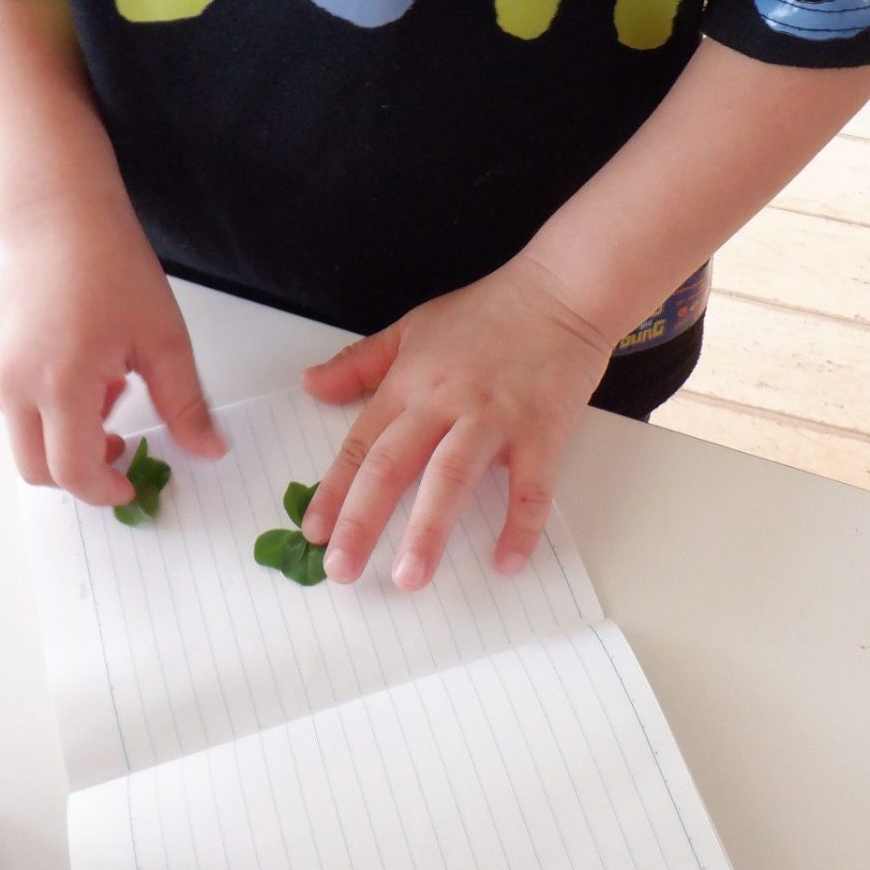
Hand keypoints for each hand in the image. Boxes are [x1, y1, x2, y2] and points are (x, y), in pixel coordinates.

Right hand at [0, 191, 224, 506]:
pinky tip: (76, 365)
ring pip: (25, 439)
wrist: (61, 219)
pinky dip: (45, 407)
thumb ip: (185, 403)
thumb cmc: (112, 267)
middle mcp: (14, 383)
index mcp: (62, 381)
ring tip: (103, 382)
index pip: (74, 471)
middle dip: (81, 472)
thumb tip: (210, 451)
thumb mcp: (164, 339)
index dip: (105, 490)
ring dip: (65, 434)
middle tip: (119, 445)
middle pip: (38, 470)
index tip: (129, 484)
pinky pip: (12, 408)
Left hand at [300, 254, 611, 589]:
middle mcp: (444, 404)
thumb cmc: (487, 313)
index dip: (334, 491)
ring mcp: (494, 418)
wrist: (560, 292)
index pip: (360, 444)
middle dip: (363, 520)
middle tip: (341, 570)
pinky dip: (521, 524)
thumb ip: (359, 363)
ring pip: (452, 477)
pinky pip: (530, 486)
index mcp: (410, 384)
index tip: (314, 533)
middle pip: (393, 465)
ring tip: (410, 577)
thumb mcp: (411, 328)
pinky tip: (508, 561)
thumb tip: (309, 385)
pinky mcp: (541, 431)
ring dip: (429, 530)